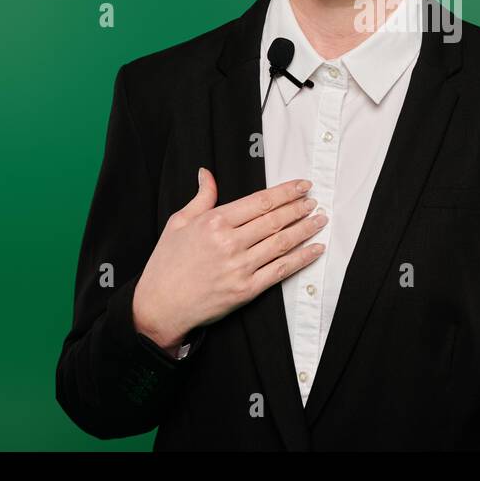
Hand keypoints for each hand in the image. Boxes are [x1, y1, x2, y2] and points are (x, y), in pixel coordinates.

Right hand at [132, 168, 326, 354]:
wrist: (159, 306)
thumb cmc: (167, 264)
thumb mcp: (178, 223)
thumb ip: (201, 198)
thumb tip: (207, 174)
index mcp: (214, 222)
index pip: (260, 201)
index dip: (285, 192)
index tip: (302, 186)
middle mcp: (229, 242)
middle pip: (274, 220)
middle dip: (299, 208)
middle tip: (314, 201)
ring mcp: (239, 267)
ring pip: (282, 243)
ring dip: (305, 229)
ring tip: (320, 219)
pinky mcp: (246, 290)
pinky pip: (281, 270)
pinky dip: (302, 258)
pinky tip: (315, 249)